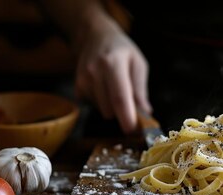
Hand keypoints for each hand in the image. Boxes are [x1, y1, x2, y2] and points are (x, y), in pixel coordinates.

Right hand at [74, 19, 150, 133]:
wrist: (96, 36)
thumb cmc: (122, 50)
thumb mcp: (138, 64)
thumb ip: (140, 90)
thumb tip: (146, 113)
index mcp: (113, 64)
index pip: (119, 97)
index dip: (126, 117)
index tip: (133, 130)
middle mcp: (94, 72)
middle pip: (110, 108)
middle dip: (124, 114)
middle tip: (135, 109)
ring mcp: (83, 79)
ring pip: (102, 109)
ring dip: (113, 107)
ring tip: (117, 89)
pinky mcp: (77, 86)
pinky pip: (93, 106)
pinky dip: (103, 103)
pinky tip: (105, 88)